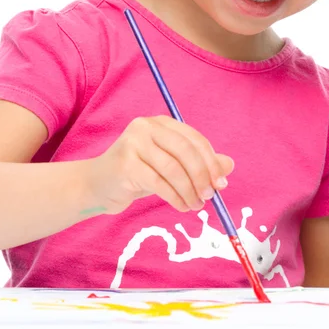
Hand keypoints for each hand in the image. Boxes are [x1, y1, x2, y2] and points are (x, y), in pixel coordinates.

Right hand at [87, 116, 233, 213]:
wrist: (99, 185)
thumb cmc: (139, 174)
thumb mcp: (172, 167)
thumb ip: (199, 163)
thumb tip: (229, 166)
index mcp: (161, 123)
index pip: (193, 138)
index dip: (211, 161)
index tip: (221, 182)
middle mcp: (146, 127)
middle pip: (185, 150)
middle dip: (202, 175)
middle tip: (210, 196)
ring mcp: (133, 143)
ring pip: (173, 168)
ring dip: (189, 190)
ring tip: (195, 205)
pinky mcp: (125, 164)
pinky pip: (159, 183)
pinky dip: (175, 197)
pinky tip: (182, 206)